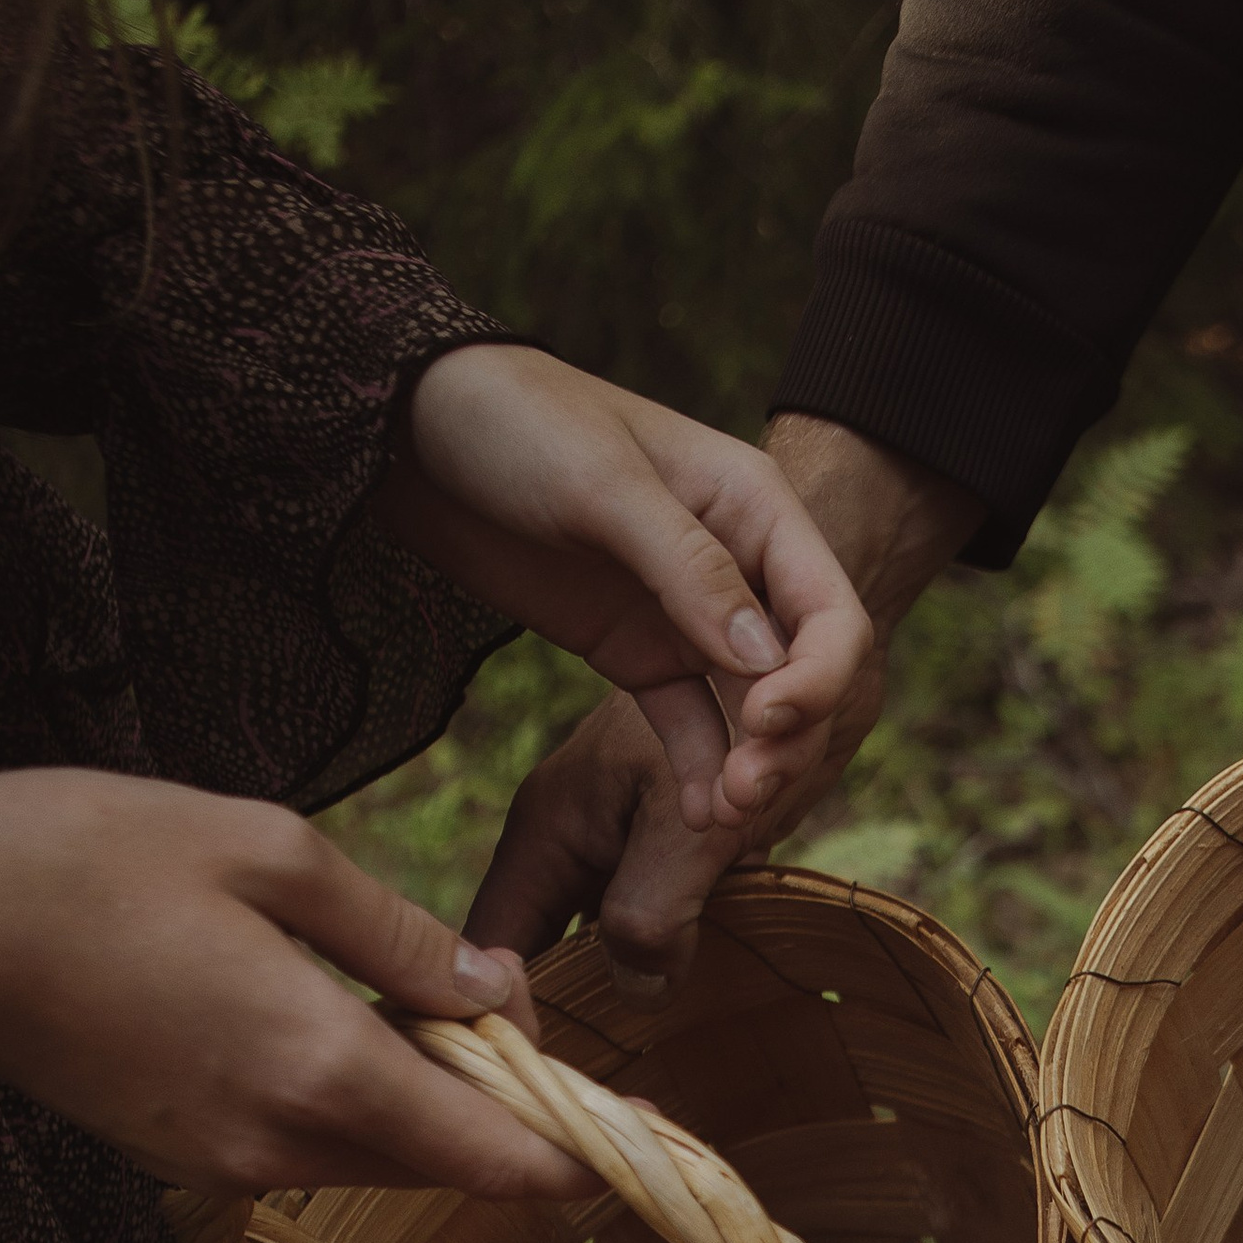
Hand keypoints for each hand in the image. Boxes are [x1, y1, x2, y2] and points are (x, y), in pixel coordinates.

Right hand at [0, 768, 593, 1197]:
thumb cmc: (85, 854)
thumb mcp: (268, 850)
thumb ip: (398, 935)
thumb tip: (490, 994)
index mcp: (320, 1068)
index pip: (502, 1161)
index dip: (585, 1155)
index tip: (639, 1130)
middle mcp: (281, 1143)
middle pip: (450, 1164)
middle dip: (501, 1104)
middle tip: (499, 1008)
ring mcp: (225, 1164)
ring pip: (381, 1156)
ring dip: (422, 1099)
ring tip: (409, 996)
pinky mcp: (182, 1157)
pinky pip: (308, 1145)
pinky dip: (348, 1099)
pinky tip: (320, 1013)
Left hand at [467, 416, 978, 994]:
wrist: (413, 431)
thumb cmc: (517, 424)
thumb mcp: (604, 486)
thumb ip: (690, 569)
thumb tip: (765, 662)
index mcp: (757, 507)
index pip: (829, 613)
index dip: (818, 679)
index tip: (765, 723)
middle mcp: (740, 567)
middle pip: (802, 675)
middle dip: (788, 740)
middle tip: (741, 796)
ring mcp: (688, 616)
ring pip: (753, 711)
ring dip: (749, 767)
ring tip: (717, 817)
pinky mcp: (637, 653)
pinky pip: (688, 724)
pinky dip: (699, 771)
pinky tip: (693, 818)